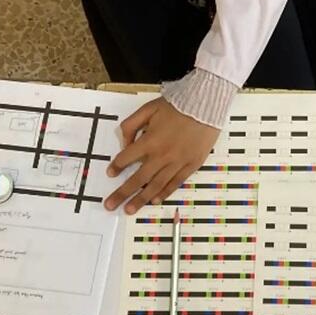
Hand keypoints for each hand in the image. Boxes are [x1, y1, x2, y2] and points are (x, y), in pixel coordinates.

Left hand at [104, 99, 218, 214]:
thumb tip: (125, 143)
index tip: (111, 173)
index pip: (126, 158)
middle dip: (122, 193)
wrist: (206, 105)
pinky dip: (165, 193)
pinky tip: (155, 201)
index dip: (116, 166)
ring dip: (141, 199)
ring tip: (130, 209)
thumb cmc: (178, 105)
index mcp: (149, 141)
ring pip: (156, 185)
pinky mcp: (191, 165)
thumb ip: (131, 125)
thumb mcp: (148, 108)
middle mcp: (161, 155)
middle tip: (110, 205)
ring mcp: (177, 162)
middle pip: (138, 179)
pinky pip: (175, 183)